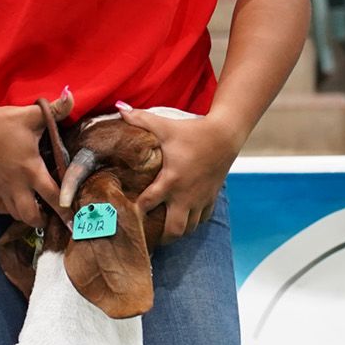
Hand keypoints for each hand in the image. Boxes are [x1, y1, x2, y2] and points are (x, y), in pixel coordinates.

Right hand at [0, 93, 72, 227]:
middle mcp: (17, 184)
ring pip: (14, 215)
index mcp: (31, 169)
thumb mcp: (32, 115)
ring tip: (36, 209)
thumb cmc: (5, 122)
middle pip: (30, 215)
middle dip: (43, 220)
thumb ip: (56, 109)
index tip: (74, 221)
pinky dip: (7, 209)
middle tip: (51, 216)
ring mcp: (0, 188)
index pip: (53, 196)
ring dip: (26, 215)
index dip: (66, 210)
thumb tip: (72, 95)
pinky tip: (14, 202)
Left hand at [120, 106, 241, 239]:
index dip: (133, 211)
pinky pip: (202, 219)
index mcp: (170, 180)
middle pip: (174, 230)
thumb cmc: (192, 131)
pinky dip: (193, 222)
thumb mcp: (164, 125)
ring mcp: (200, 199)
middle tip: (148, 236)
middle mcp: (185, 195)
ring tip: (163, 231)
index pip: (147, 204)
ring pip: (189, 229)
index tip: (123, 215)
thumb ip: (139, 118)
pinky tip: (184, 218)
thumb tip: (118, 108)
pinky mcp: (211, 197)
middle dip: (160, 237)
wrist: (225, 135)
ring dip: (176, 232)